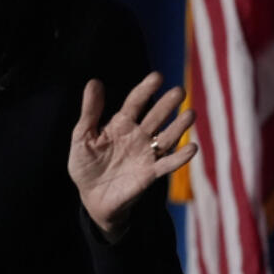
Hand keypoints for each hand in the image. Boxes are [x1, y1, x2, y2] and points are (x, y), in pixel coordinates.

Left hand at [67, 72, 196, 240]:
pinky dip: (180, 157)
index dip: (145, 90)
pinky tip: (192, 147)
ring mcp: (146, 154)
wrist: (91, 197)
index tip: (157, 77)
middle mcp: (138, 136)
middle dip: (167, 105)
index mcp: (121, 124)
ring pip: (166, 137)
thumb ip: (90, 111)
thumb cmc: (86, 165)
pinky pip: (168, 164)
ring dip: (179, 127)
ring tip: (190, 114)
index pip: (136, 103)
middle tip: (179, 91)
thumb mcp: (82, 136)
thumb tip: (94, 81)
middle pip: (155, 117)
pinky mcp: (150, 173)